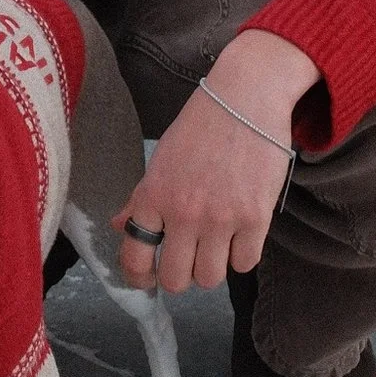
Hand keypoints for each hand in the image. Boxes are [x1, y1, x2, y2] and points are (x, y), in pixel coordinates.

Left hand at [115, 28, 314, 296]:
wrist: (246, 96)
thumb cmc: (201, 125)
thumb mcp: (162, 158)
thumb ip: (141, 198)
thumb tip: (120, 227)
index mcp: (154, 195)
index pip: (134, 257)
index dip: (139, 277)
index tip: (148, 276)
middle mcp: (183, 212)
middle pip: (176, 280)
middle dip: (180, 276)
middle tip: (188, 259)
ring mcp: (220, 218)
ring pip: (210, 279)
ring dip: (212, 267)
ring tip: (216, 245)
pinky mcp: (255, 218)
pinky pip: (244, 264)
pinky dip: (241, 255)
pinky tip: (239, 235)